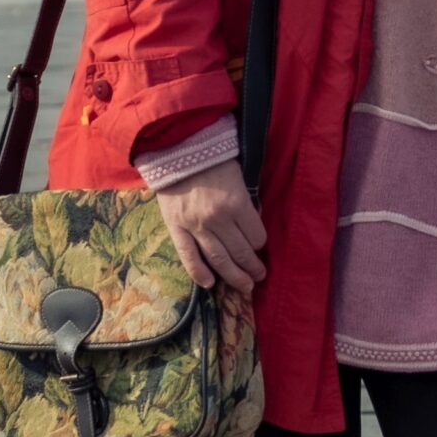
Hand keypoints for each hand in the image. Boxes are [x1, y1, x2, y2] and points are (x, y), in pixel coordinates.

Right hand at [156, 166, 266, 292]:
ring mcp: (195, 226)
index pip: (256, 236)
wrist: (177, 151)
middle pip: (241, 252)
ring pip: (219, 260)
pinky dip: (199, 273)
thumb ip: (246, 201)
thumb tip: (254, 223)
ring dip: (235, 276)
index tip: (260, 246)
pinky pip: (188, 256)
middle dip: (253, 267)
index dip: (260, 244)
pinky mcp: (176, 228)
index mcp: (237, 204)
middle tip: (260, 276)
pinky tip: (210, 284)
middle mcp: (218, 219)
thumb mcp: (240, 177)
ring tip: (245, 285)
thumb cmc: (214, 161)